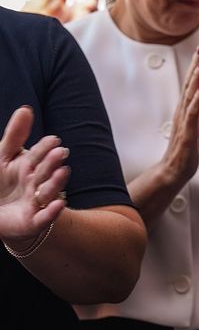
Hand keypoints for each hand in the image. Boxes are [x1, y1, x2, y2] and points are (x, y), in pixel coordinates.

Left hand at [0, 106, 68, 247]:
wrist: (1, 213)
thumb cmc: (3, 182)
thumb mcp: (4, 156)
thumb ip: (15, 135)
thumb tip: (25, 109)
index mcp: (30, 165)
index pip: (39, 153)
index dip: (45, 147)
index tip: (53, 140)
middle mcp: (36, 182)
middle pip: (46, 170)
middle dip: (52, 161)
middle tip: (59, 152)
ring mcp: (36, 201)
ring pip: (49, 191)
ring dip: (56, 182)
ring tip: (61, 172)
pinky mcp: (33, 220)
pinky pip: (44, 217)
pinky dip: (52, 212)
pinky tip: (58, 204)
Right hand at [160, 46, 198, 185]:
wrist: (176, 170)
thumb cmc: (188, 146)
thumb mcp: (198, 118)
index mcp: (187, 107)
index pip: (193, 82)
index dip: (197, 64)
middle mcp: (184, 109)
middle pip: (190, 83)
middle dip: (196, 64)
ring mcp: (184, 119)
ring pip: (190, 94)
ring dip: (197, 77)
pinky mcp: (188, 130)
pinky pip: (193, 112)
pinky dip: (198, 98)